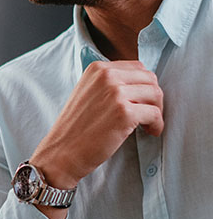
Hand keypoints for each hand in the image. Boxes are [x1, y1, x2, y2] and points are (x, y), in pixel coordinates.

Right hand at [30, 60, 162, 189]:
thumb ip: (109, 83)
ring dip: (157, 111)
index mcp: (97, 69)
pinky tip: (150, 132)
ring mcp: (115, 93)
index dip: (143, 85)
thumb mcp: (87, 93)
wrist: (62, 152)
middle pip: (150, 78)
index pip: (137, 67)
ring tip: (148, 124)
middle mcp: (106, 76)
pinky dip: (157, 124)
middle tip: (148, 114)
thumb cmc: (76, 127)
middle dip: (153, 97)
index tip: (141, 100)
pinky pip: (155, 114)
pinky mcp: (124, 112)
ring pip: (155, 94)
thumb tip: (140, 84)